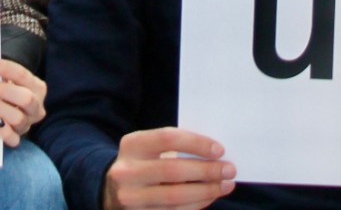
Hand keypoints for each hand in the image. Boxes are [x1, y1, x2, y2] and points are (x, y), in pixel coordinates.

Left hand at [0, 58, 45, 146]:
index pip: (23, 75)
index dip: (5, 69)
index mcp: (38, 87)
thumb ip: (2, 74)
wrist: (12, 106)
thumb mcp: (11, 80)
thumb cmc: (8, 89)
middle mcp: (37, 106)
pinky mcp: (19, 137)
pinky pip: (14, 139)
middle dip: (3, 91)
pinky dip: (4, 132)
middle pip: (26, 99)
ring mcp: (28, 123)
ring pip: (18, 118)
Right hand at [104, 127, 234, 209]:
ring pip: (174, 197)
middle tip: (229, 170)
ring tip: (225, 185)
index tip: (220, 150)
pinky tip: (209, 198)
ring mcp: (130, 199)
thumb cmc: (142, 162)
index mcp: (132, 144)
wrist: (111, 190)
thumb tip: (214, 154)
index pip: (168, 138)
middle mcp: (127, 172)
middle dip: (206, 171)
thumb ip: (174, 146)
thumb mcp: (149, 147)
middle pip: (173, 171)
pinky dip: (194, 206)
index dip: (196, 143)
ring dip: (205, 192)